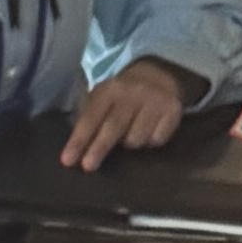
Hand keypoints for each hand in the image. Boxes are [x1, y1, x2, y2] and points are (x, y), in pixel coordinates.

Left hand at [60, 56, 192, 167]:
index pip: (91, 117)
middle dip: (99, 148)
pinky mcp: (172, 110)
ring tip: (130, 136)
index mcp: (109, 90)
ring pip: (137, 138)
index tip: (68, 160)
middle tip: (88, 166)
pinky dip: (151, 141)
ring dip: (130, 144)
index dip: (79, 140)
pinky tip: (149, 131)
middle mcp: (131, 93)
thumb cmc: (123, 96)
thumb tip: (75, 152)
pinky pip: (157, 139)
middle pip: (113, 126)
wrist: (159, 76)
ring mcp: (154, 101)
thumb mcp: (104, 99)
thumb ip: (91, 119)